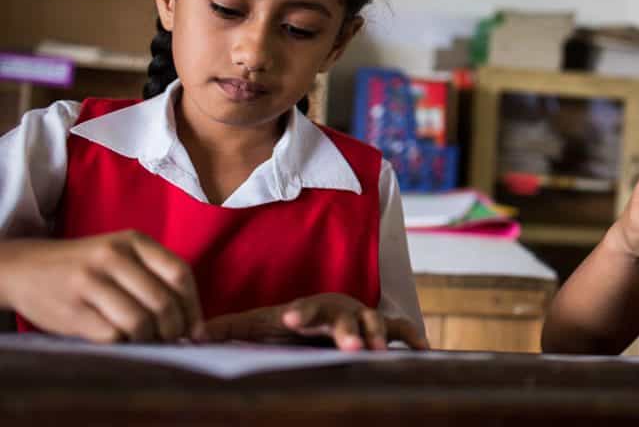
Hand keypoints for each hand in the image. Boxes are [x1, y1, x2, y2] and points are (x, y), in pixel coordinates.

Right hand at [0, 231, 203, 342]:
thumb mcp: (122, 255)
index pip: (180, 273)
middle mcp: (113, 256)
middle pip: (163, 301)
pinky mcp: (72, 309)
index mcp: (134, 241)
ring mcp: (90, 281)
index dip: (193, 306)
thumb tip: (193, 323)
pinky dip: (123, 343)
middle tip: (170, 340)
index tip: (196, 329)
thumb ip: (156, 276)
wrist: (26, 269)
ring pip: (140, 322)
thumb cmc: (87, 267)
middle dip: (173, 328)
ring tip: (145, 340)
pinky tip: (120, 340)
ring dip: (148, 339)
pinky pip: (112, 335)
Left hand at [203, 292, 429, 350]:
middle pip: (345, 316)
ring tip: (378, 353)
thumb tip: (190, 336)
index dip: (301, 313)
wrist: (328, 313)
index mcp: (309, 309)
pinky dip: (412, 337)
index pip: (304, 308)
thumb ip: (228, 330)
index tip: (291, 320)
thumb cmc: (290, 324)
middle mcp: (340, 309)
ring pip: (374, 322)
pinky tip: (424, 350)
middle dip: (347, 329)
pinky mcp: (383, 329)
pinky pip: (402, 329)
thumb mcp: (258, 325)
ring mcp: (364, 317)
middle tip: (348, 346)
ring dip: (378, 335)